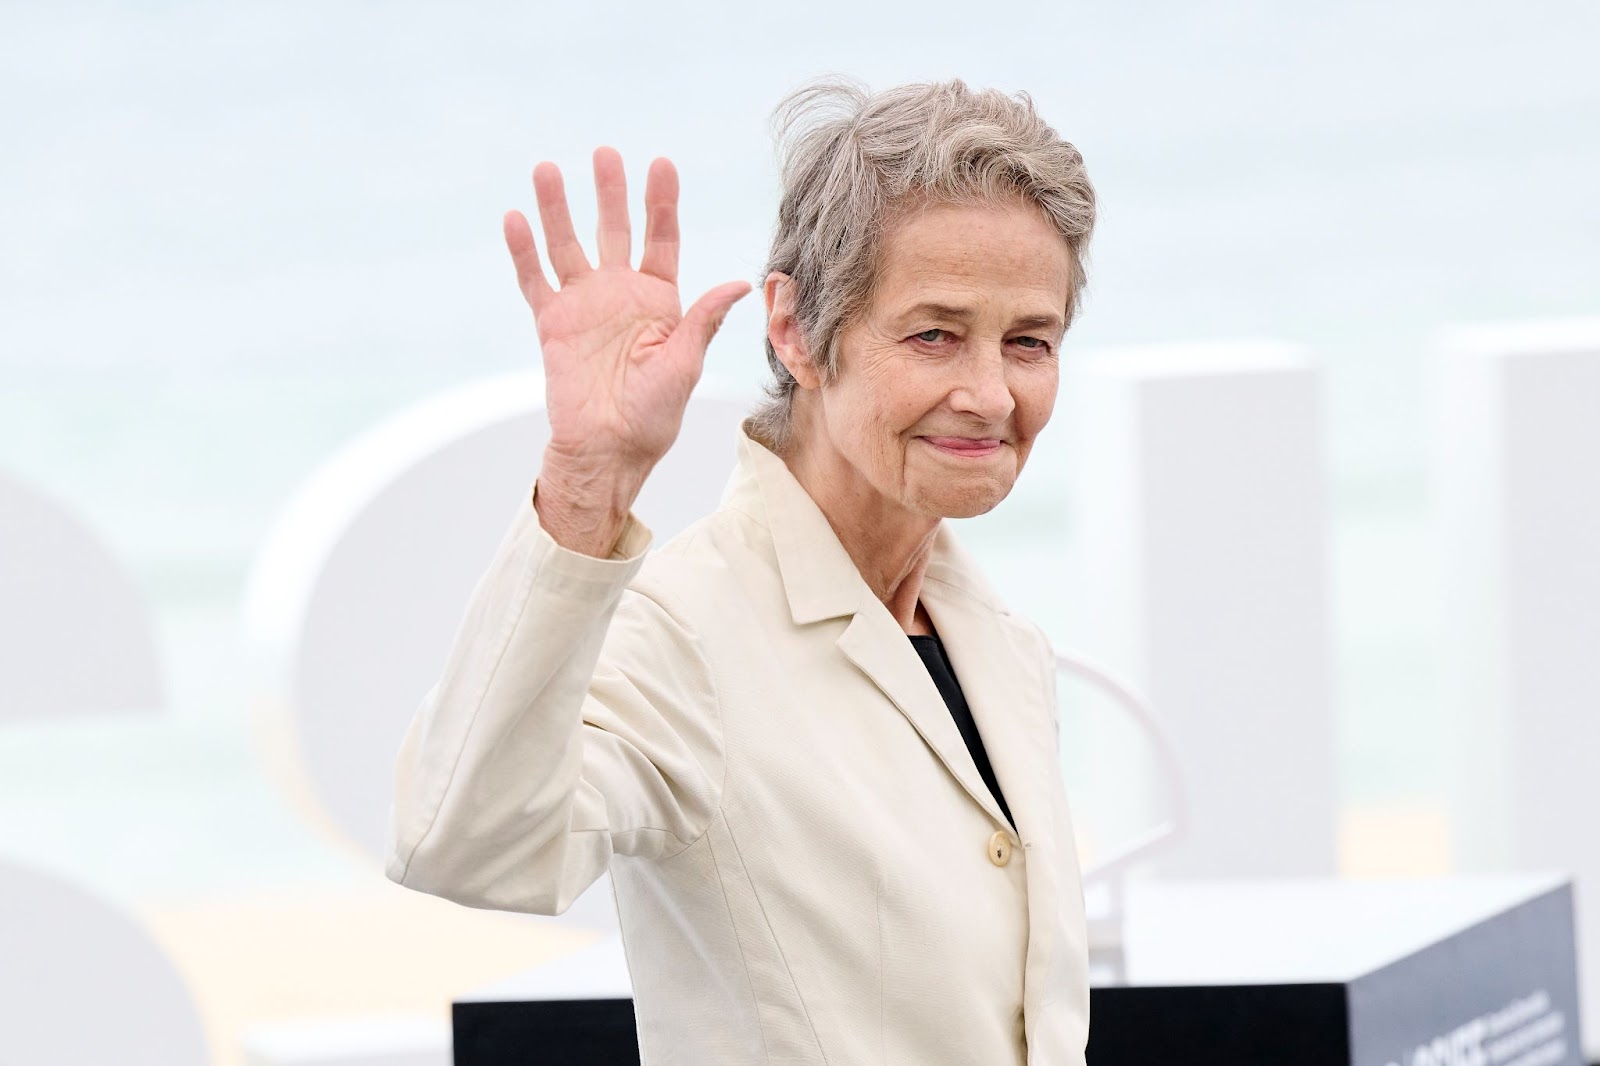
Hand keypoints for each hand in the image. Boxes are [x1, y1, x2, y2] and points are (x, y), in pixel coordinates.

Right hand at [506, 148, 749, 525]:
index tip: (661, 164)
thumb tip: (739, 282)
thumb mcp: (685, 364)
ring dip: (558, 208)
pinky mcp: (552, 324)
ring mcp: (584, 306)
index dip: (661, 202)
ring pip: (568, 245)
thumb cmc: (653, 416)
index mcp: (660, 301)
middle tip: (605, 153)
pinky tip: (516, 217)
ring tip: (547, 169)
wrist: (608, 450)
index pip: (661, 239)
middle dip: (611, 192)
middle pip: (614, 230)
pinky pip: (535, 280)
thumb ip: (703, 319)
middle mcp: (621, 295)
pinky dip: (523, 251)